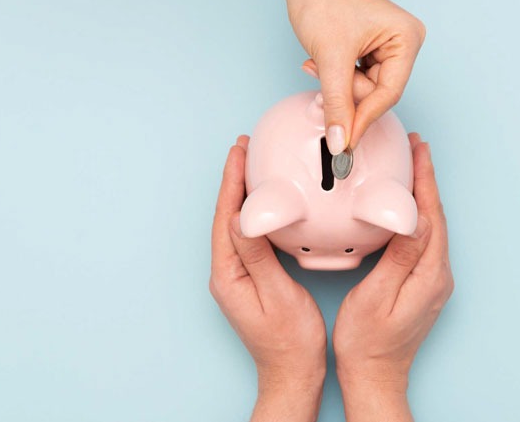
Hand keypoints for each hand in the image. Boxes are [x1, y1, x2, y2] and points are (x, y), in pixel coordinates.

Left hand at [210, 135, 326, 421]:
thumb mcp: (278, 296)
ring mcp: (238, 276)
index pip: (226, 218)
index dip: (232, 182)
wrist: (293, 373)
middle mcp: (228, 273)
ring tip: (252, 165)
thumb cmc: (290, 341)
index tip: (238, 153)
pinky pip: (250, 235)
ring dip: (243, 193)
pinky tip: (267, 203)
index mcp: (229, 275)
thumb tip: (240, 218)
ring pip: (237, 223)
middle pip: (227, 216)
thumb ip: (258, 257)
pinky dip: (255, 212)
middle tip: (244, 148)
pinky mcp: (252, 278)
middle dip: (234, 180)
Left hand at [283, 0, 424, 154]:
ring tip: (316, 63)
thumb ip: (338, 103)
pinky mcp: (371, 50)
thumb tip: (341, 143)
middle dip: (344, 93)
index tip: (343, 143)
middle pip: (376, 93)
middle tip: (320, 79)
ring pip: (362, 90)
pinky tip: (319, 62)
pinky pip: (355, 79)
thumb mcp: (330, 58)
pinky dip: (335, 78)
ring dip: (336, 84)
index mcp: (407, 39)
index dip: (363, 119)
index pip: (388, 94)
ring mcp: (388, 47)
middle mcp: (404, 44)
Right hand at [332, 133, 453, 421]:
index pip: (431, 214)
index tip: (419, 150)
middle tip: (415, 147)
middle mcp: (438, 275)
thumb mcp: (377, 297)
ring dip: (423, 194)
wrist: (375, 376)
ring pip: (431, 225)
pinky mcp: (423, 283)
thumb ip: (400, 258)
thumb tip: (416, 218)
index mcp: (429, 274)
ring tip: (410, 167)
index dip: (425, 179)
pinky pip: (424, 238)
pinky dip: (416, 213)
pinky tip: (404, 206)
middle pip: (436, 215)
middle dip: (426, 178)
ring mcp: (432, 280)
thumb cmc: (368, 342)